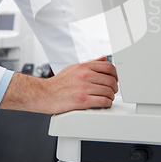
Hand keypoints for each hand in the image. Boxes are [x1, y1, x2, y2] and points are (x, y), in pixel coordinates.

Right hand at [0, 56, 117, 113]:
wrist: (45, 94)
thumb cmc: (59, 82)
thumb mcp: (74, 67)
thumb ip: (90, 63)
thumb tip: (103, 57)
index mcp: (84, 66)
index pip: (109, 66)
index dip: (116, 74)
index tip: (115, 79)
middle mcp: (85, 75)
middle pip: (111, 80)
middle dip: (114, 87)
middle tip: (112, 90)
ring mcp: (84, 88)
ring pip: (108, 91)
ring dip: (111, 96)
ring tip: (108, 98)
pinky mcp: (82, 101)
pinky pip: (103, 101)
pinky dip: (107, 103)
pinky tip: (104, 103)